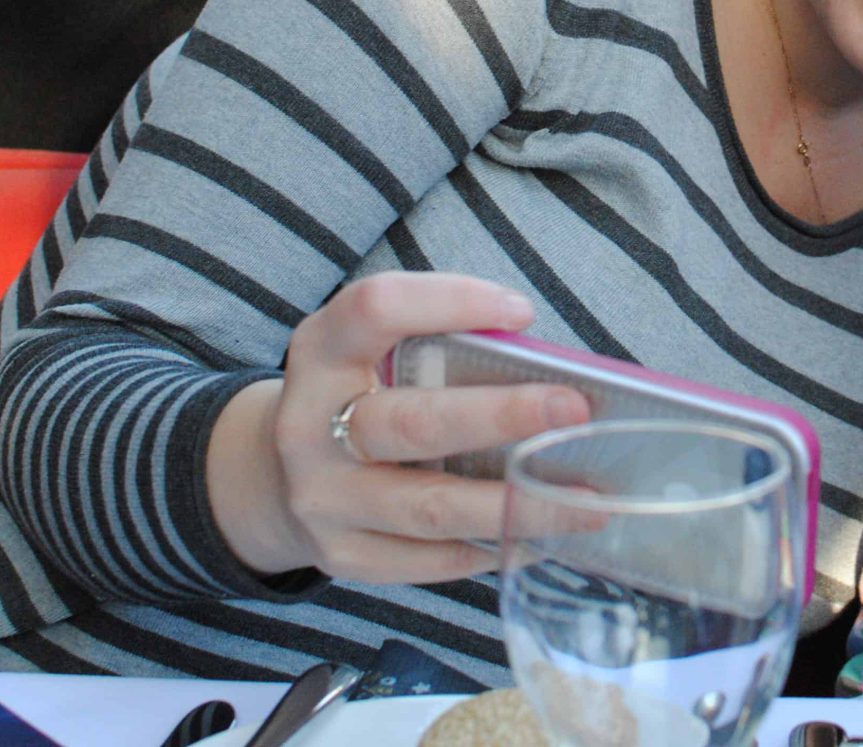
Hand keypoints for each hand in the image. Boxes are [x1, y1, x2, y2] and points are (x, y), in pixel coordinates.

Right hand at [206, 272, 589, 583]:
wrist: (274, 474)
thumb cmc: (360, 395)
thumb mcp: (372, 352)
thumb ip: (439, 349)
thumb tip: (554, 374)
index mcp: (322, 351)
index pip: (377, 310)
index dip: (450, 302)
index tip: (522, 313)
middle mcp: (310, 425)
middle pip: (413, 423)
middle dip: (501, 416)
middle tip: (576, 409)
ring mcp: (324, 499)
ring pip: (431, 508)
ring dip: (519, 505)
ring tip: (588, 501)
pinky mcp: (343, 555)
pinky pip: (432, 560)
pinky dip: (496, 548)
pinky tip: (546, 537)